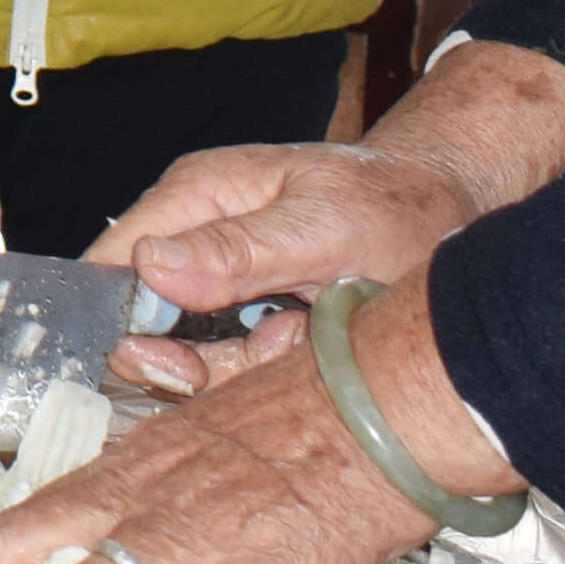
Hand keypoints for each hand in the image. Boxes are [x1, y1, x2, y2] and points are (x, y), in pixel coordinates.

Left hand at [0, 350, 440, 563]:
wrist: (389, 394)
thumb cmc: (307, 415)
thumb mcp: (199, 443)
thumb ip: (159, 490)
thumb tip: (136, 556)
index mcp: (114, 474)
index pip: (7, 532)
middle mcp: (130, 495)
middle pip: (12, 560)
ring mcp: (189, 528)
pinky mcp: (260, 562)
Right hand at [86, 144, 482, 387]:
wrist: (451, 215)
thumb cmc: (393, 206)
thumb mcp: (323, 227)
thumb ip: (237, 249)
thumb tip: (149, 267)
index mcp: (196, 195)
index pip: (113, 264)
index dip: (129, 325)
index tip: (181, 365)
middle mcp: (195, 236)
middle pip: (145, 324)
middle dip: (201, 359)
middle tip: (272, 346)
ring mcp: (219, 278)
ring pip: (190, 353)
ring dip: (245, 365)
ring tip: (302, 336)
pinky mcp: (247, 312)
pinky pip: (230, 361)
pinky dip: (267, 368)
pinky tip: (307, 342)